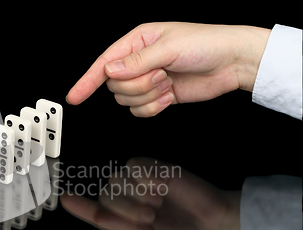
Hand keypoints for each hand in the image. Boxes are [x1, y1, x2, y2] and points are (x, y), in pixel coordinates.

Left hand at [60, 157, 242, 229]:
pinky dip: (142, 177)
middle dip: (123, 207)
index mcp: (127, 218)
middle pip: (106, 194)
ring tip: (157, 205)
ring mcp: (141, 182)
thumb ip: (118, 225)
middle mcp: (130, 198)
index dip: (80, 206)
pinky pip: (134, 166)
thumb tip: (95, 217)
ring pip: (117, 179)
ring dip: (133, 195)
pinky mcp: (154, 167)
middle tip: (149, 216)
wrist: (215, 223)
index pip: (97, 210)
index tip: (64, 199)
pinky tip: (159, 187)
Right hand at [66, 22, 269, 116]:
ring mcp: (148, 80)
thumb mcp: (169, 47)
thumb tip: (109, 71)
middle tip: (160, 75)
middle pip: (115, 85)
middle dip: (137, 85)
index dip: (87, 81)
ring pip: (127, 100)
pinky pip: (141, 111)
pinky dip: (154, 107)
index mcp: (137, 42)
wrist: (232, 62)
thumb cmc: (206, 44)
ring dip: (148, 96)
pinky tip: (169, 95)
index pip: (104, 64)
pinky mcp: (158, 96)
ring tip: (168, 83)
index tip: (74, 96)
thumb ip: (136, 62)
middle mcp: (139, 62)